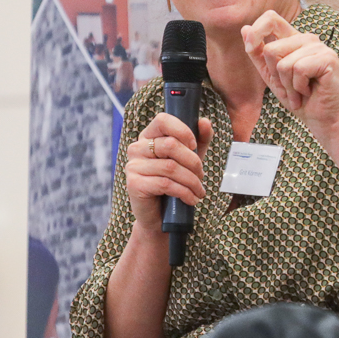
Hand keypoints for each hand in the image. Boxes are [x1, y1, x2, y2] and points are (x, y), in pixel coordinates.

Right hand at [124, 112, 214, 231]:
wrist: (161, 217)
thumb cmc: (175, 184)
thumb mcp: (190, 160)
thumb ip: (199, 140)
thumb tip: (205, 122)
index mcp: (148, 137)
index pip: (163, 120)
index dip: (182, 130)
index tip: (194, 145)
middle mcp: (136, 148)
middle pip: (170, 145)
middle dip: (193, 162)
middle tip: (201, 176)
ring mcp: (133, 166)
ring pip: (171, 167)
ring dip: (192, 181)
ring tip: (199, 191)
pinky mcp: (134, 184)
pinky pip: (165, 184)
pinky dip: (184, 192)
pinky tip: (191, 199)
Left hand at [242, 10, 338, 140]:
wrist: (321, 118)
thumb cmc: (299, 97)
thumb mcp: (271, 75)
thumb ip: (258, 53)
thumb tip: (244, 28)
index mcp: (293, 39)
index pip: (271, 18)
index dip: (257, 31)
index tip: (251, 49)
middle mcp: (307, 39)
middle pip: (271, 49)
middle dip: (276, 76)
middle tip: (290, 88)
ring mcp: (319, 47)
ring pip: (284, 63)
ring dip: (288, 86)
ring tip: (301, 92)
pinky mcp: (328, 58)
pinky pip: (298, 70)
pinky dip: (299, 87)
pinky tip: (310, 91)